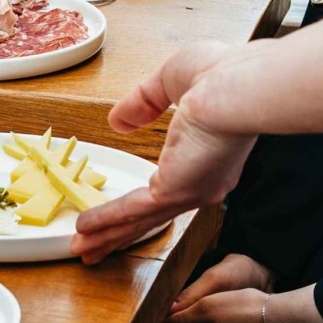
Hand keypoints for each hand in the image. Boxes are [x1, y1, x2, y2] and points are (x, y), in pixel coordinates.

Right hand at [72, 41, 256, 262]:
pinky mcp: (176, 192)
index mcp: (207, 157)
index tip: (124, 215)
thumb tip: (118, 120)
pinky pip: (134, 209)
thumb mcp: (171, 82)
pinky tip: (87, 226)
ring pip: (140, 220)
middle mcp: (202, 182)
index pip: (169, 188)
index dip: (143, 201)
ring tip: (83, 248)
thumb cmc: (223, 75)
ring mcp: (191, 191)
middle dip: (119, 234)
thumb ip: (142, 102)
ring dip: (107, 235)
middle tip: (94, 248)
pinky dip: (107, 218)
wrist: (239, 86)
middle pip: (152, 216)